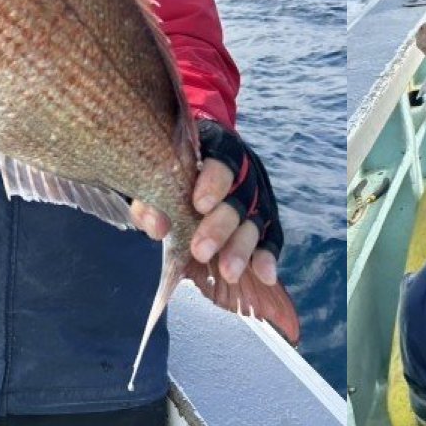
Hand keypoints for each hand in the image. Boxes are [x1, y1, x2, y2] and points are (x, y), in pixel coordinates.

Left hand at [130, 120, 283, 286]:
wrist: (197, 160)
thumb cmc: (175, 168)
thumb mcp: (158, 177)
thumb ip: (154, 199)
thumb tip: (157, 227)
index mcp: (218, 149)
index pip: (222, 160)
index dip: (214, 182)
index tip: (199, 205)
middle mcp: (244, 171)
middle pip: (240, 196)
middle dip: (222, 225)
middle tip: (201, 251)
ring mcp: (256, 196)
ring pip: (255, 220)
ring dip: (242, 248)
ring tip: (229, 272)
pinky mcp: (264, 218)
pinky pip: (271, 237)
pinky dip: (267, 256)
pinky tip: (265, 275)